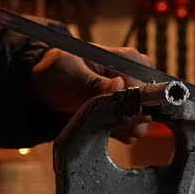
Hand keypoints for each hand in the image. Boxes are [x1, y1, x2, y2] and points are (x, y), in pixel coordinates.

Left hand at [30, 46, 153, 143]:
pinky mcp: (126, 113)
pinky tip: (100, 126)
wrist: (45, 87)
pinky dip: (117, 133)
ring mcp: (132, 97)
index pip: (146, 87)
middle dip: (125, 118)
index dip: (132, 104)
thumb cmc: (58, 72)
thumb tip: (118, 85)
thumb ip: (95, 84)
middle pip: (149, 107)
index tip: (113, 111)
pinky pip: (132, 130)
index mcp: (128, 60)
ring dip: (120, 128)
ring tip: (97, 121)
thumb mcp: (71, 74)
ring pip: (141, 122)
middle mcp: (136, 78)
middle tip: (100, 117)